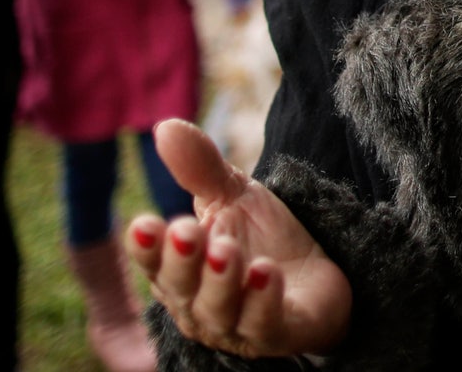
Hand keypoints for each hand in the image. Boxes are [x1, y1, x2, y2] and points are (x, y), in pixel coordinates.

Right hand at [128, 119, 351, 359]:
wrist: (317, 276)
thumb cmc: (262, 238)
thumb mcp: (234, 197)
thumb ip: (202, 168)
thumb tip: (165, 126)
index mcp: (180, 269)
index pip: (154, 261)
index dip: (147, 247)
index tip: (145, 224)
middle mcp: (198, 304)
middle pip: (181, 288)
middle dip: (182, 261)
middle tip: (187, 231)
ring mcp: (236, 326)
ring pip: (218, 311)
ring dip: (220, 281)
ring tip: (227, 250)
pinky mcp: (277, 335)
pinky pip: (264, 324)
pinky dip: (262, 301)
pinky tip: (265, 273)